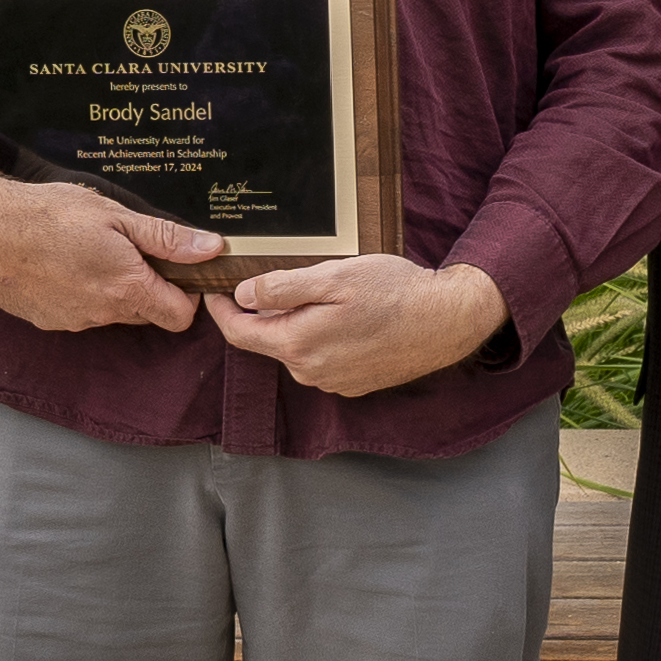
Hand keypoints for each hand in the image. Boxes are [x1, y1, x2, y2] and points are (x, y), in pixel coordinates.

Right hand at [0, 165, 210, 333]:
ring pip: (110, 312)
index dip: (185, 295)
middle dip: (147, 287)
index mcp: (126, 289)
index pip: (179, 317)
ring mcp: (72, 321)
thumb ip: (166, 238)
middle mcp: (101, 314)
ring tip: (88, 250)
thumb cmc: (48, 214)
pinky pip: (78, 312)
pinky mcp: (46, 321)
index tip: (175, 269)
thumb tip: (212, 249)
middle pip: (145, 314)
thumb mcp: (115, 215)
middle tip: (129, 248)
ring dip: (110, 290)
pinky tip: (61, 263)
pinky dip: (79, 293)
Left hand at [211, 255, 507, 396]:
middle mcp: (311, 371)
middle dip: (262, 313)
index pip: (239, 333)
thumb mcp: (333, 277)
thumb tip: (243, 295)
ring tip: (320, 293)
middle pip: (268, 341)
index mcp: (298, 344)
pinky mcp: (354, 383)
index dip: (221, 311)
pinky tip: (344, 315)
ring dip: (295, 325)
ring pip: (296, 350)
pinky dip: (320, 337)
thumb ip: (282, 288)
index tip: (213, 290)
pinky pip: (321, 359)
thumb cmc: (394, 292)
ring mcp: (333, 381)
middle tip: (271, 278)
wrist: (446, 321)